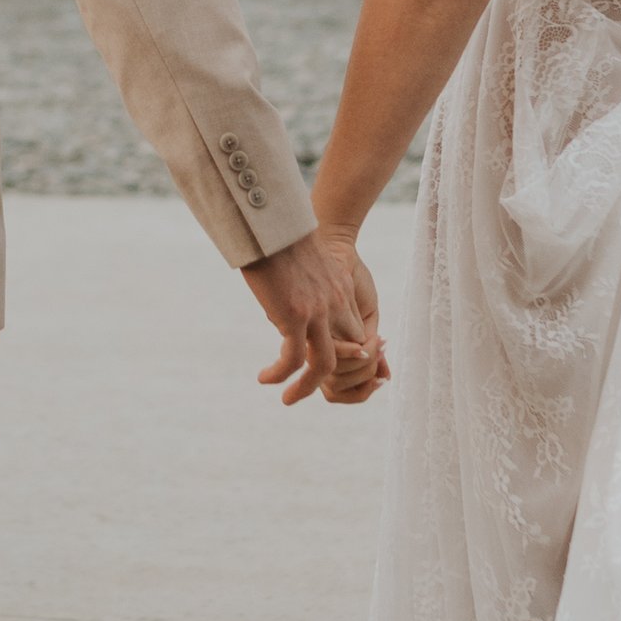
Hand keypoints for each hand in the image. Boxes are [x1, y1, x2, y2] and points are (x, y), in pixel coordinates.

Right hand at [244, 224, 386, 408]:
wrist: (273, 221)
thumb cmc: (282, 234)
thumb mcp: (309, 258)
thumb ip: (311, 276)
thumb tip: (296, 279)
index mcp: (341, 290)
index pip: (354, 333)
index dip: (348, 356)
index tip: (330, 366)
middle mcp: (336, 304)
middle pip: (348, 355)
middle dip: (335, 378)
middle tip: (311, 389)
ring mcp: (318, 312)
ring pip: (324, 366)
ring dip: (305, 388)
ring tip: (288, 398)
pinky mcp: (295, 315)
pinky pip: (294, 359)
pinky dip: (281, 374)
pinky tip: (266, 378)